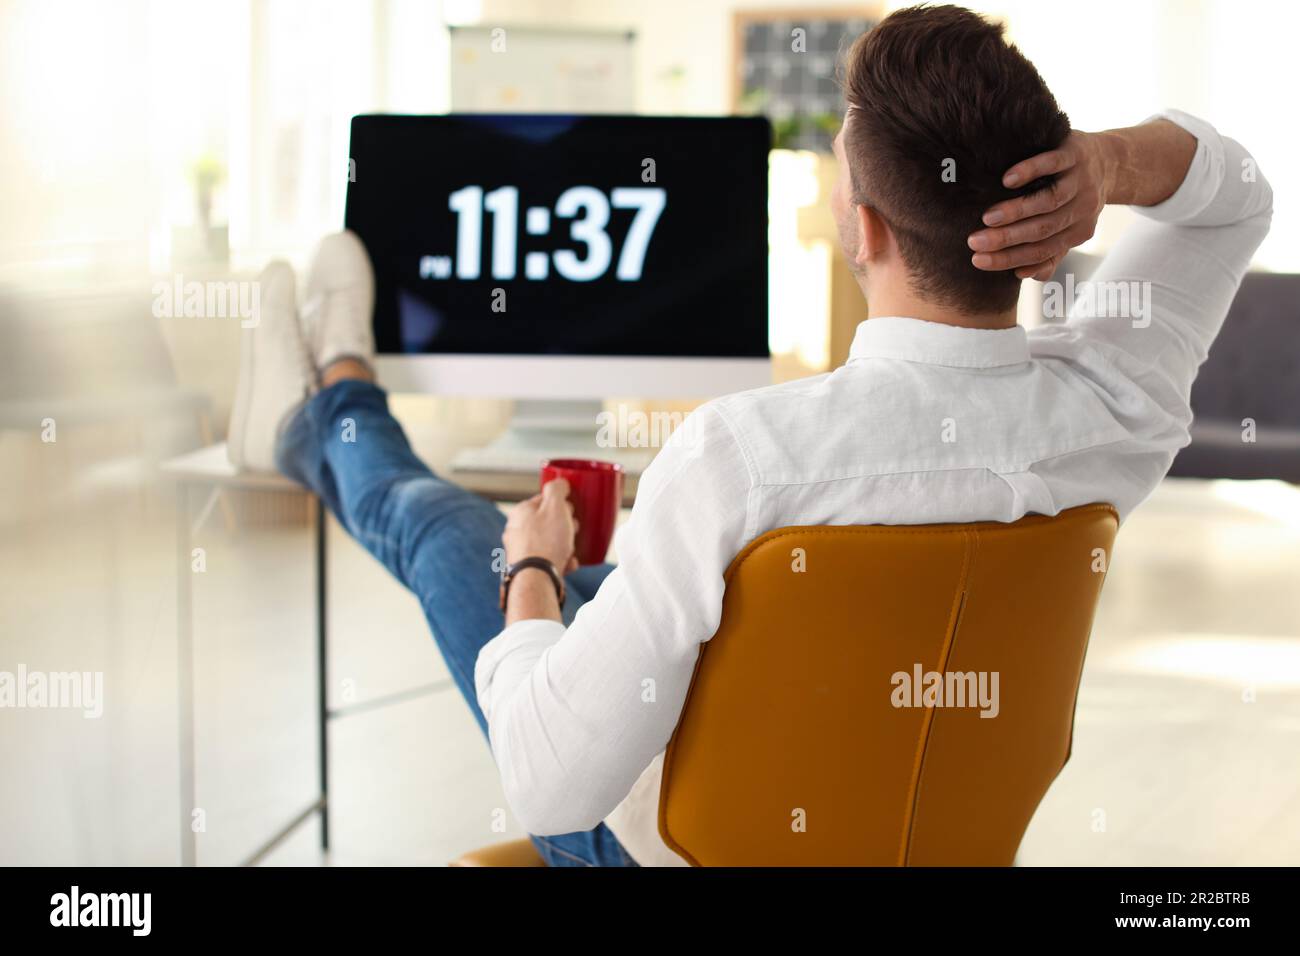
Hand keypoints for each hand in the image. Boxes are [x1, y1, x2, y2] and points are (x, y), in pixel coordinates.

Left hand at [503, 478, 579, 573]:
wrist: (536, 579)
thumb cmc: (546, 541)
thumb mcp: (555, 506)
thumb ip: (557, 489)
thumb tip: (560, 482)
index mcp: (521, 512)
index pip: (544, 500)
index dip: (562, 504)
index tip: (572, 511)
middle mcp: (516, 530)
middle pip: (547, 522)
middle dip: (565, 526)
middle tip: (575, 531)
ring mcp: (519, 550)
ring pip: (548, 542)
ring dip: (565, 545)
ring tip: (572, 551)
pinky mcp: (526, 567)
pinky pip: (547, 560)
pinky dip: (559, 561)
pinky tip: (568, 564)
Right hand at [967, 130, 1113, 280]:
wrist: (1110, 161)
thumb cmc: (1076, 200)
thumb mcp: (1068, 230)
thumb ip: (1048, 255)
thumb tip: (1022, 275)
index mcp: (1078, 232)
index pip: (1041, 252)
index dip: (1008, 258)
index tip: (978, 260)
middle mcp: (1082, 209)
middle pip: (1043, 229)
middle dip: (1006, 239)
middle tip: (974, 242)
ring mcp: (1080, 180)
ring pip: (1049, 200)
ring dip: (1016, 211)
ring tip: (987, 218)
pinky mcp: (1076, 153)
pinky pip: (1054, 163)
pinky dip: (1031, 171)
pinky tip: (1007, 180)